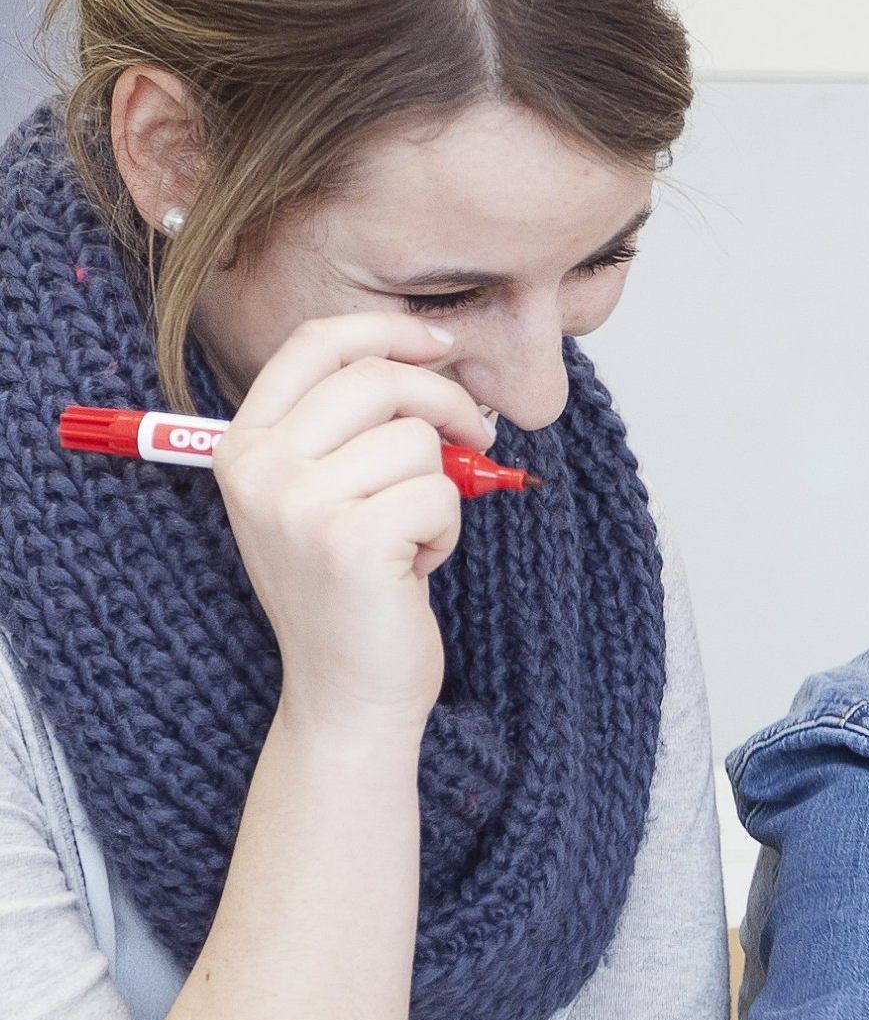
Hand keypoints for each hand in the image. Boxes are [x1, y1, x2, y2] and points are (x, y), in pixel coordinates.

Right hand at [214, 315, 498, 735]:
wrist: (346, 689)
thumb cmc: (352, 590)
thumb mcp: (328, 494)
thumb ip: (354, 425)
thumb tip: (435, 356)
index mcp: (243, 445)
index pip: (315, 344)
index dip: (390, 330)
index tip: (444, 343)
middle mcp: (258, 468)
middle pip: (378, 377)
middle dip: (445, 404)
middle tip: (474, 439)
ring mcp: (296, 503)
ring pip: (418, 439)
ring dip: (441, 487)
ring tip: (410, 535)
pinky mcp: (349, 540)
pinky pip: (440, 493)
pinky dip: (447, 529)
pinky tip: (415, 566)